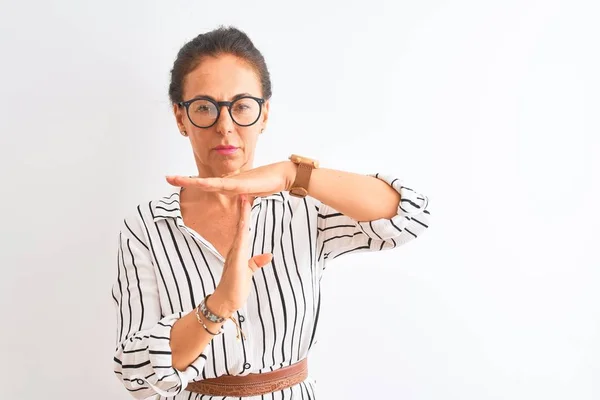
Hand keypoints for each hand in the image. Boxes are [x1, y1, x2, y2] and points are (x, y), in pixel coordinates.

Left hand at [166, 161, 296, 196]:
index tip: (178, 181)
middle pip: (202, 182)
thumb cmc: (267, 182)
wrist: (281, 175)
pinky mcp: (242, 185)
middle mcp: (228, 183)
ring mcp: (234, 183)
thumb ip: (244, 196)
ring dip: (191, 181)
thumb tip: (241, 200)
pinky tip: (200, 183)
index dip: (192, 182)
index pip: (207, 185)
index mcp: (229, 185)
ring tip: (175, 178)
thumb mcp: (252, 192)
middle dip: (185, 180)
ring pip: (208, 183)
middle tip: (167, 177)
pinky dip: (211, 185)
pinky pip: (224, 186)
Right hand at [208, 195, 272, 316]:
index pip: (244, 228)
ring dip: (242, 215)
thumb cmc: (236, 288)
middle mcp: (235, 249)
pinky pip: (239, 244)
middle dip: (243, 208)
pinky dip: (241, 232)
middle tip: (245, 190)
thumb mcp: (249, 272)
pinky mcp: (236, 262)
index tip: (248, 199)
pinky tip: (243, 223)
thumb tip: (269, 256)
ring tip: (244, 199)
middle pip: (241, 224)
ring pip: (240, 230)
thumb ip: (257, 262)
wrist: (226, 302)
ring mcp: (235, 255)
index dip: (246, 213)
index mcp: (239, 250)